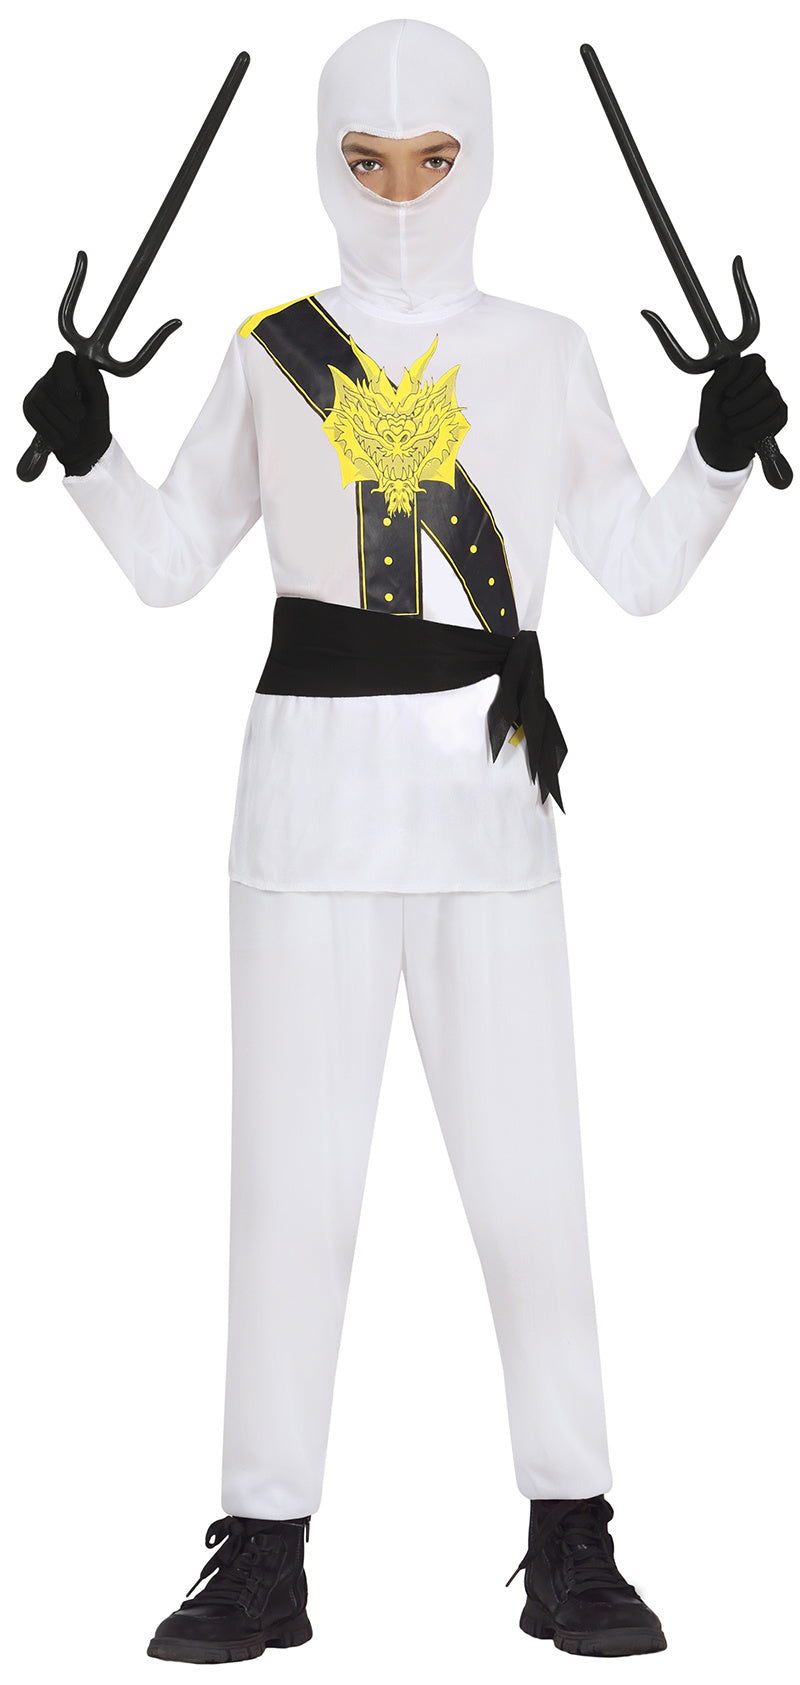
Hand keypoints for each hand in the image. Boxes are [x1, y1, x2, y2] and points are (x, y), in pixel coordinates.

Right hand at [23, 351, 110, 476]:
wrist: (85, 449)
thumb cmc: (94, 421)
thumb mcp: (100, 403)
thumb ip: (94, 381)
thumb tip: (82, 361)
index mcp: (73, 371)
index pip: (63, 359)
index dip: (65, 376)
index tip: (71, 394)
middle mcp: (53, 377)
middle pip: (52, 383)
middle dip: (68, 408)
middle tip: (79, 420)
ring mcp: (39, 391)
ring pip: (43, 401)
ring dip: (62, 423)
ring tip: (73, 432)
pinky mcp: (29, 407)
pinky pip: (34, 416)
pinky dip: (50, 432)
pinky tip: (59, 439)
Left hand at [695, 353, 787, 472]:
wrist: (716, 450)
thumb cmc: (713, 421)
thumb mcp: (709, 398)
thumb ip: (721, 377)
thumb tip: (735, 359)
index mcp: (745, 374)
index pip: (756, 362)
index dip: (743, 378)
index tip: (728, 394)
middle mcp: (762, 383)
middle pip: (764, 384)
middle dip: (740, 403)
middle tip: (726, 413)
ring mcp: (773, 400)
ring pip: (769, 404)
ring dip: (744, 420)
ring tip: (731, 426)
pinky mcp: (779, 418)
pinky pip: (775, 421)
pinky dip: (754, 433)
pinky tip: (741, 438)